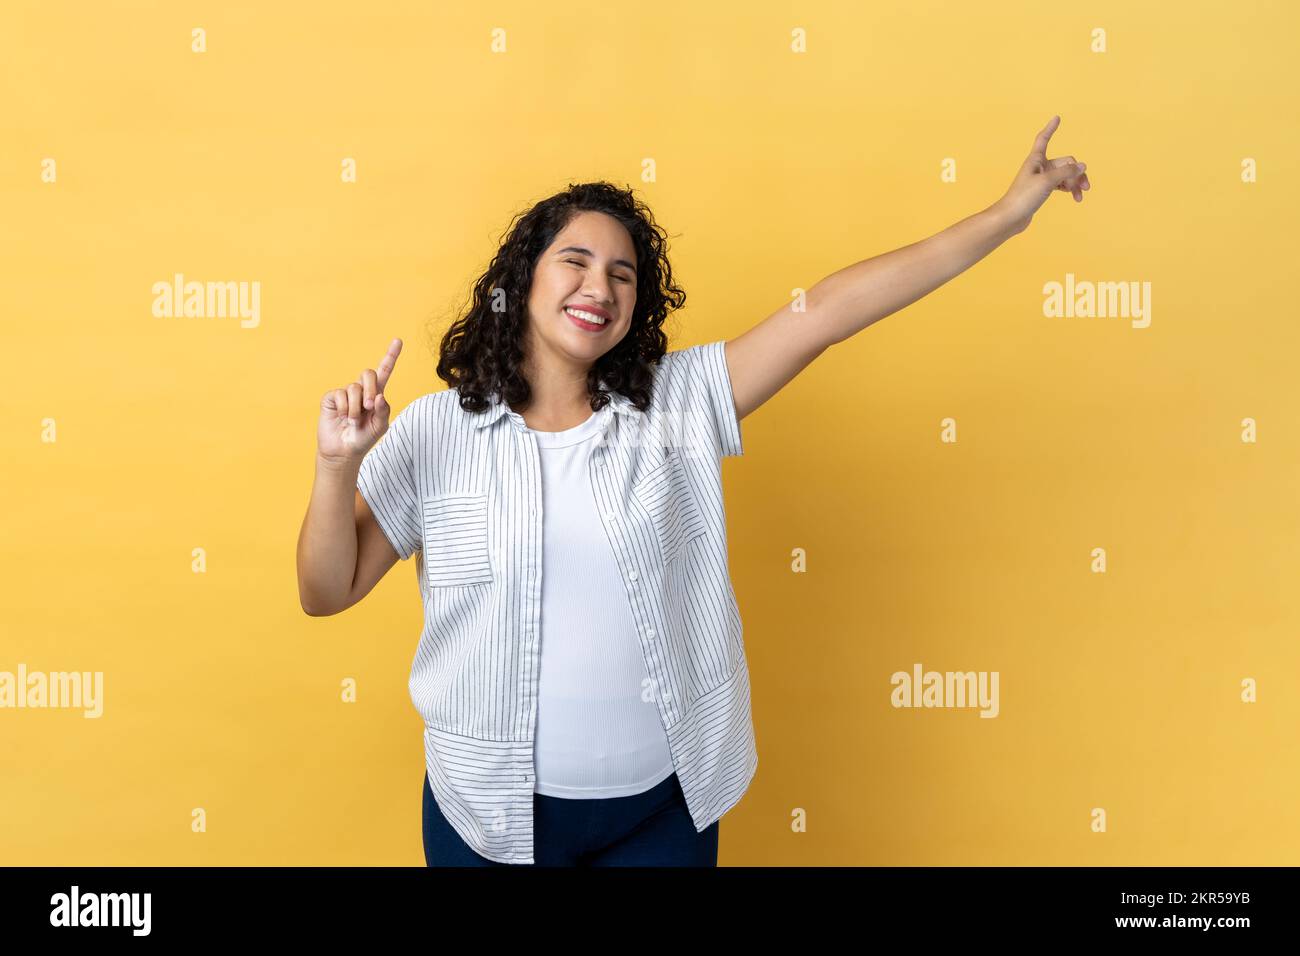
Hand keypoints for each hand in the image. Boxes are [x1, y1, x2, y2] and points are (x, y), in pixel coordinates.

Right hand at [317, 338, 402, 463]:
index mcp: (376, 394)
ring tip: (352, 421)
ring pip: (354, 388)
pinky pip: (340, 395)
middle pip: (368, 373)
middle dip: (370, 389)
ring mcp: (345, 393)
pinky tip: (341, 417)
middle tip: (368, 407)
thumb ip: (383, 411)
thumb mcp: (379, 427)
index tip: (398, 341)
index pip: (384, 371)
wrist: (344, 451)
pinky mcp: (332, 397)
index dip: (390, 356)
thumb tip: (379, 395)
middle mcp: (361, 390)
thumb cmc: (363, 438)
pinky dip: (343, 408)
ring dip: (355, 408)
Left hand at [993, 115, 1090, 235]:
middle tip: (1085, 187)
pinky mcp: (1042, 191)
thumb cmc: (1024, 197)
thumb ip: (1066, 172)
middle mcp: (1038, 167)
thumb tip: (1083, 166)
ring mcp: (1041, 179)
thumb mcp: (1047, 181)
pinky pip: (1060, 184)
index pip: (1043, 138)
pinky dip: (1069, 189)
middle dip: (1076, 173)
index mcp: (1035, 160)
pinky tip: (1075, 196)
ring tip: (1081, 195)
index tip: (1057, 117)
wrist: (1010, 218)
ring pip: (1065, 175)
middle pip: (1064, 162)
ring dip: (1075, 182)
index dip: (1050, 128)